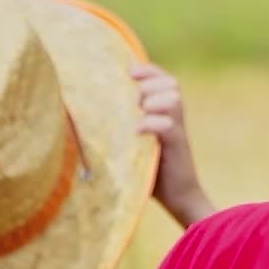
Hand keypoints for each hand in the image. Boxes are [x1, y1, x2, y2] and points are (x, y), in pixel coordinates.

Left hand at [134, 66, 213, 228]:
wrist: (178, 196)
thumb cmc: (151, 169)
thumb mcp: (137, 141)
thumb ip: (126, 125)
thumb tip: (89, 113)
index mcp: (167, 112)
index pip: (165, 79)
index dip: (150, 71)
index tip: (130, 72)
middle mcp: (176, 118)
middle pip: (171, 84)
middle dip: (150, 85)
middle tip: (135, 100)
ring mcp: (179, 131)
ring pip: (173, 100)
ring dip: (153, 101)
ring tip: (139, 113)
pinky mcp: (177, 147)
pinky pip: (169, 126)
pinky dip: (152, 124)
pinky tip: (137, 131)